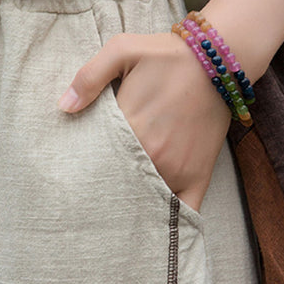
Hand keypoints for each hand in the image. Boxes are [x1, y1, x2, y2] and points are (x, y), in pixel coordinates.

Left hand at [58, 31, 231, 211]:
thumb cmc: (168, 54)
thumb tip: (64, 107)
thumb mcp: (123, 49)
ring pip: (146, 200)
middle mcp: (153, 155)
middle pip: (118, 183)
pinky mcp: (199, 175)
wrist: (219, 59)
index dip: (84, 165)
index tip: (74, 170)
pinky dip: (172, 224)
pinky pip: (185, 211)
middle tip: (87, 197)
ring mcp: (177, 169)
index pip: (97, 159)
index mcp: (131, 127)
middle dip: (104, 188)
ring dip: (132, 205)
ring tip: (114, 214)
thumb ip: (89, 76)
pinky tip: (157, 234)